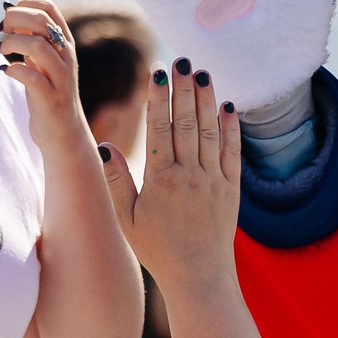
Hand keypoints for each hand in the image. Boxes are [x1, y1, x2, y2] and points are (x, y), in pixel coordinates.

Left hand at [0, 0, 95, 158]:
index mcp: (64, 44)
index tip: (10, 17)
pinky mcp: (50, 99)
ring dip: (13, 43)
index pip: (49, 8)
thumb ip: (31, 40)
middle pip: (43, 22)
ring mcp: (61, 78)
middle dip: (15, 19)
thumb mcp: (41, 62)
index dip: (25, 4)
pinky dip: (15, 70)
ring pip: (39, 46)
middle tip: (0, 29)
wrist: (64, 134)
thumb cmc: (47, 94)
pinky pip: (33, 78)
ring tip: (1, 50)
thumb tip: (9, 15)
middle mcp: (66, 57)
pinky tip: (6, 71)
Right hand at [112, 63, 239, 296]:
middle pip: (186, 123)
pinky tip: (228, 107)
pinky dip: (231, 128)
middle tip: (183, 60)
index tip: (158, 72)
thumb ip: (117, 181)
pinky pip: (232, 152)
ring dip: (207, 101)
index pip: (159, 129)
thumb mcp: (128, 219)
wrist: (199, 277)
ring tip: (203, 73)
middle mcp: (190, 176)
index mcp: (161, 180)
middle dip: (184, 89)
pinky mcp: (232, 189)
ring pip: (210, 132)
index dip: (159, 98)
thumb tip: (105, 146)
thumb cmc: (158, 250)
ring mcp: (214, 181)